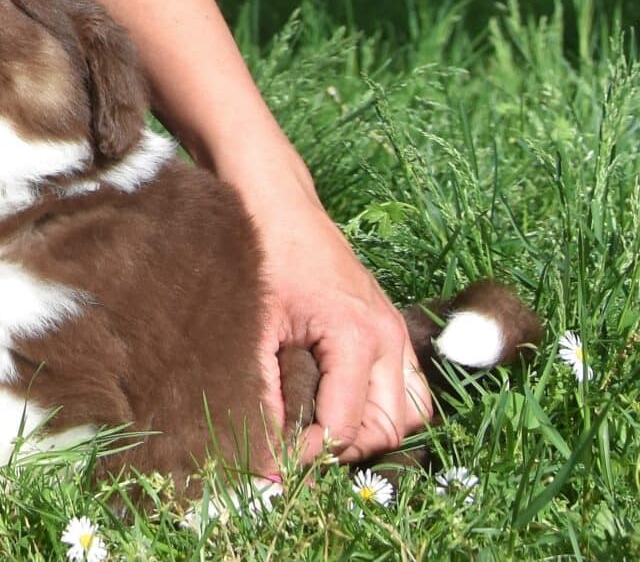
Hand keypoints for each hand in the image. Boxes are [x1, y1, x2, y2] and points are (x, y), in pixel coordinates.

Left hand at [248, 193, 431, 466]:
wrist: (277, 202)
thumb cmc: (263, 254)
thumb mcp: (255, 326)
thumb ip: (261, 392)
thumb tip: (265, 455)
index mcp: (357, 336)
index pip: (347, 424)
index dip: (311, 453)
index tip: (275, 461)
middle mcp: (388, 337)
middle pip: (389, 428)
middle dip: (346, 449)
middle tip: (298, 450)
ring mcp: (395, 332)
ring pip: (409, 412)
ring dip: (370, 431)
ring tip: (320, 433)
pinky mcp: (390, 328)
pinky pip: (408, 387)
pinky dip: (383, 408)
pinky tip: (340, 407)